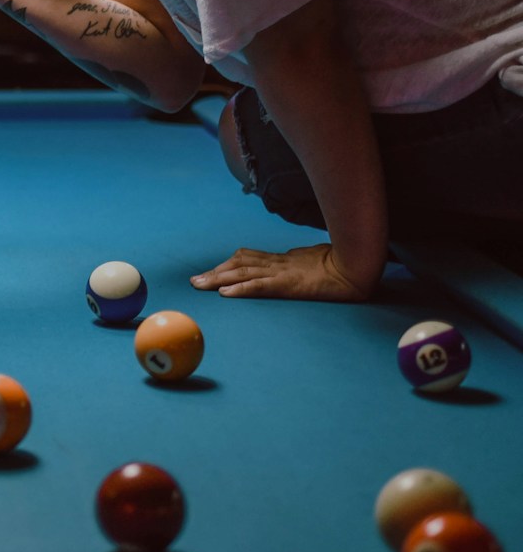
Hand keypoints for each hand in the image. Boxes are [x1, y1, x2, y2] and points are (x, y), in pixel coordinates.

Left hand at [190, 243, 371, 300]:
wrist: (357, 265)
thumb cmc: (340, 263)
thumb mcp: (314, 262)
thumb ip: (299, 265)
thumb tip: (293, 268)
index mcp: (283, 259)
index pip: (248, 258)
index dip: (227, 264)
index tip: (211, 272)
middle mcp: (278, 263)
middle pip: (238, 264)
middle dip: (214, 272)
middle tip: (194, 281)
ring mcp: (282, 272)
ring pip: (242, 273)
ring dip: (218, 280)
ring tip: (199, 286)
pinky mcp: (288, 284)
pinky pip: (260, 286)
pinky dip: (240, 288)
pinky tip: (225, 294)